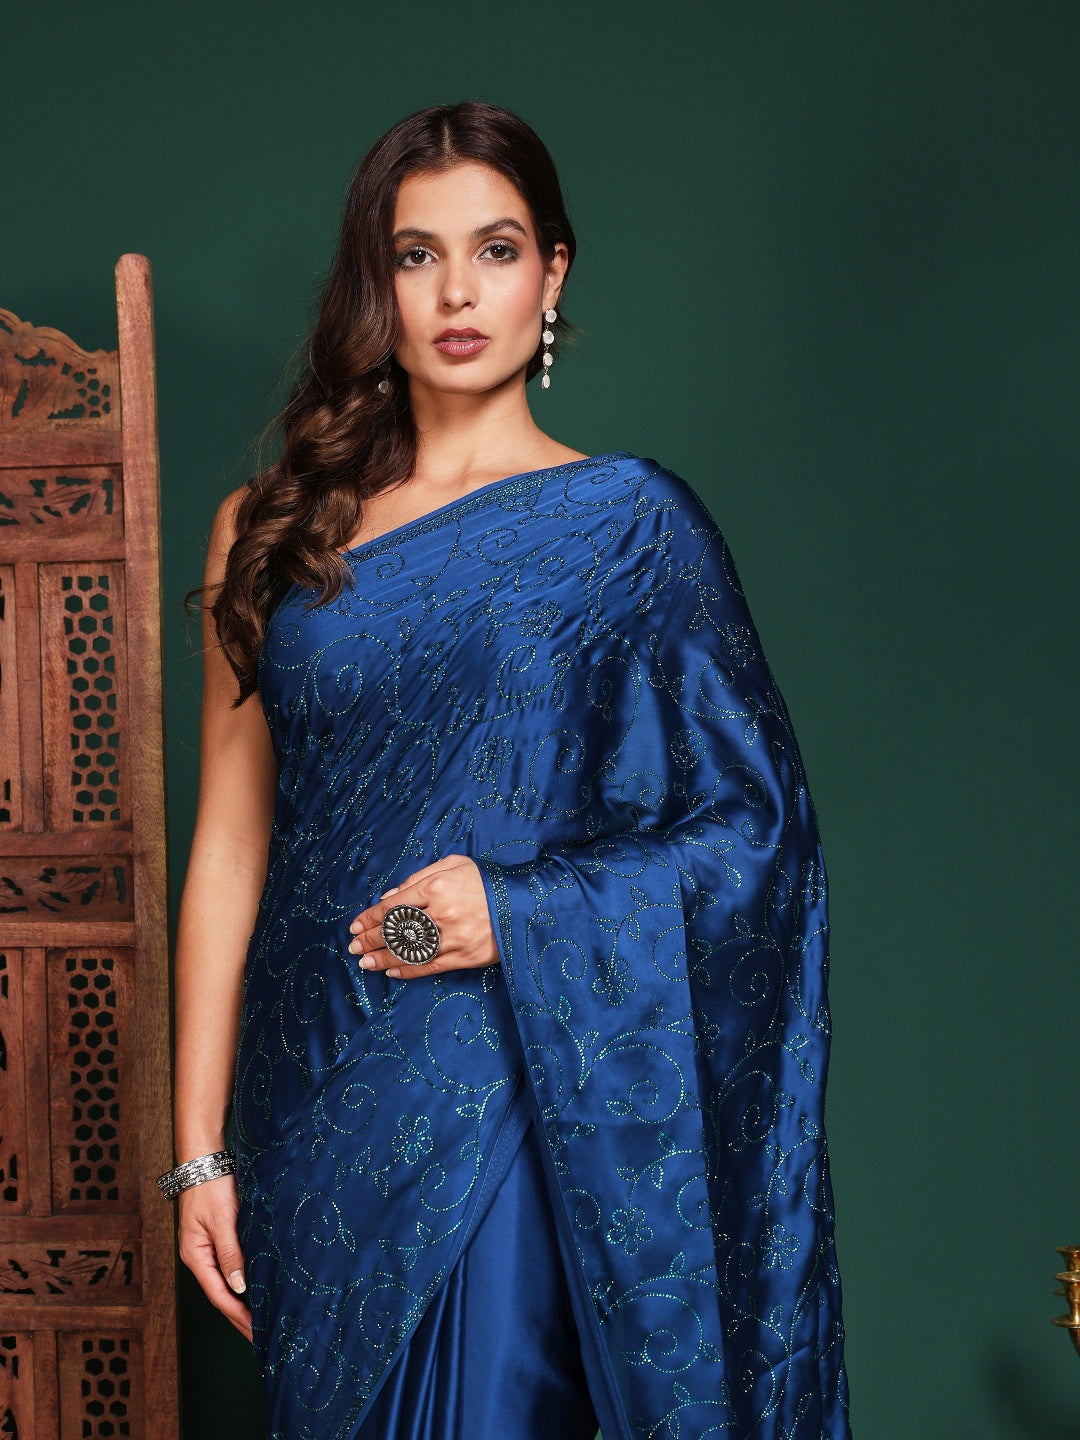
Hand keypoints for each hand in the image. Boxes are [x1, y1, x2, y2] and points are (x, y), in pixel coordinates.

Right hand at [177, 1173, 252, 1339]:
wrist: (205, 1160)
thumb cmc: (211, 1187)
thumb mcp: (222, 1220)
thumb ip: (230, 1253)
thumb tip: (238, 1288)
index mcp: (196, 1256)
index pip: (219, 1295)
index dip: (238, 1315)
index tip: (256, 1332)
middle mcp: (200, 1256)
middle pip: (221, 1294)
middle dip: (239, 1316)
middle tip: (261, 1336)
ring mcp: (207, 1248)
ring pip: (226, 1282)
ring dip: (242, 1301)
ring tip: (260, 1319)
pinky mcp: (217, 1237)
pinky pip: (229, 1266)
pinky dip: (242, 1281)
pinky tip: (254, 1288)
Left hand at [348, 855, 499, 979]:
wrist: (527, 903)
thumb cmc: (488, 881)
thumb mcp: (455, 865)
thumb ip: (420, 877)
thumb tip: (391, 897)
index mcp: (437, 886)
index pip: (392, 906)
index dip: (369, 918)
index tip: (355, 926)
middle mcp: (442, 913)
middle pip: (395, 931)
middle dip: (370, 940)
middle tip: (353, 947)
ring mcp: (453, 938)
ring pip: (408, 952)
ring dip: (382, 959)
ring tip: (364, 963)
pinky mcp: (464, 957)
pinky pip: (429, 967)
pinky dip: (408, 971)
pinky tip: (391, 973)